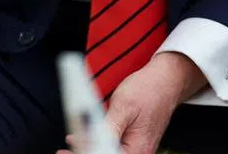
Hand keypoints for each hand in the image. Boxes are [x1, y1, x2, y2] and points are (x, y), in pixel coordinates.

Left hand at [57, 53, 206, 153]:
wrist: (165, 81)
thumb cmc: (147, 91)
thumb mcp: (124, 106)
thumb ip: (108, 127)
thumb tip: (91, 142)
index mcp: (138, 149)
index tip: (67, 152)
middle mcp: (137, 151)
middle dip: (86, 152)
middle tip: (63, 151)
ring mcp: (134, 146)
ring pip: (107, 151)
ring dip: (89, 148)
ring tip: (70, 144)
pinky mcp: (130, 139)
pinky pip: (112, 145)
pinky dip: (95, 142)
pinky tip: (81, 139)